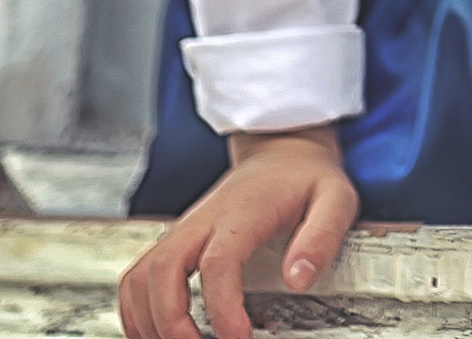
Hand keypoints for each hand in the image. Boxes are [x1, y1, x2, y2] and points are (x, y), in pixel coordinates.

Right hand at [118, 126, 356, 338]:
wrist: (280, 152)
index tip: (239, 338)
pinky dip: (135, 310)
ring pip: (140, 275)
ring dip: (146, 318)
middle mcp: (202, 220)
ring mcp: (183, 230)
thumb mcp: (335, 199)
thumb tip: (298, 279)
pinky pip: (137, 276)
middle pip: (162, 270)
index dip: (222, 307)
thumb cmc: (306, 179)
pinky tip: (154, 333)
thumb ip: (322, 237)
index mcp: (242, 213)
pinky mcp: (175, 241)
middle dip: (169, 320)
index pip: (218, 263)